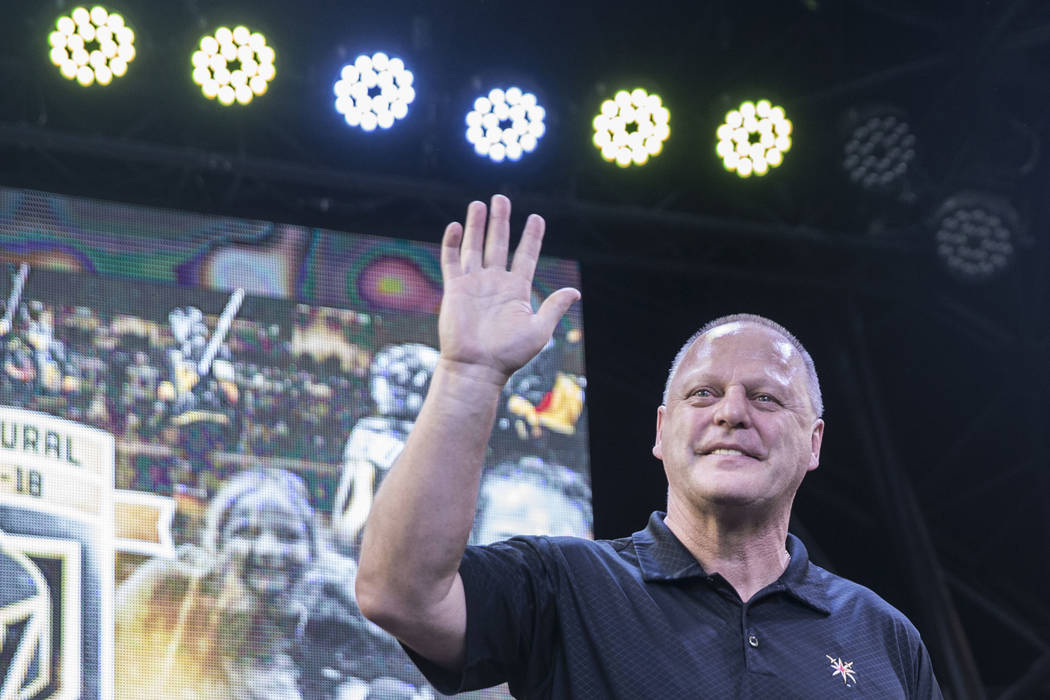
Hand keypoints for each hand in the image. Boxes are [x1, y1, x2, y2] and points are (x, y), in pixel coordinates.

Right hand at [438, 195, 579, 384]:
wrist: (477, 367)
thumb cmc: (509, 354)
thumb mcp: (538, 330)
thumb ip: (553, 307)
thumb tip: (574, 291)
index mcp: (517, 289)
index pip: (526, 255)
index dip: (532, 236)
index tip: (536, 218)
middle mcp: (495, 282)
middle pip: (499, 243)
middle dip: (501, 220)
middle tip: (502, 198)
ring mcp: (474, 283)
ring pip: (474, 246)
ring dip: (476, 225)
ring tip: (479, 204)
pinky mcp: (455, 289)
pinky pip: (452, 261)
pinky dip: (452, 243)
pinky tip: (456, 226)